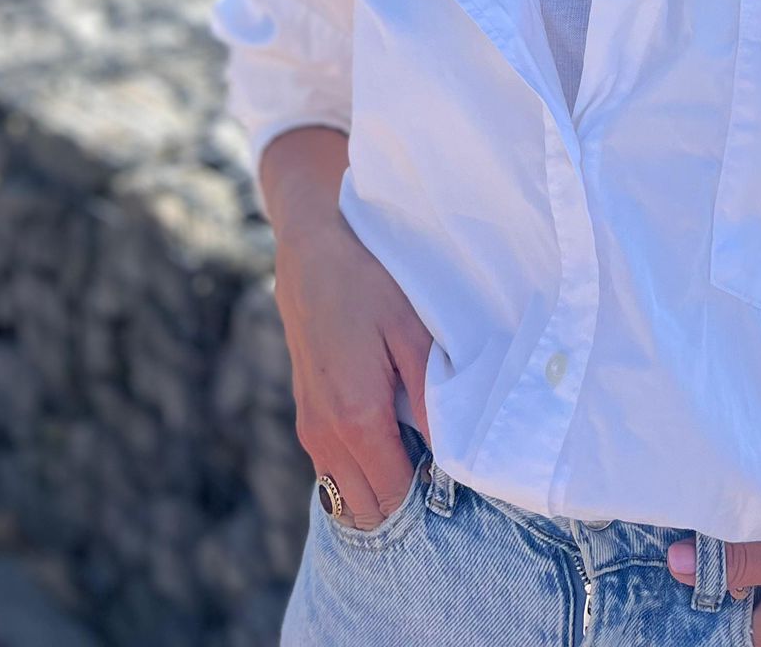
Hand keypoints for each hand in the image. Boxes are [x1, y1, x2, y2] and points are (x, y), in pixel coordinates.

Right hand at [273, 208, 436, 529]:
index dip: (427, 498)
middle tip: (438, 470)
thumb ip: (430, 398)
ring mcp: (310, 429)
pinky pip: (333, 470)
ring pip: (345, 496)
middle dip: (403, 503)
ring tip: (416, 453)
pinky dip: (360, 472)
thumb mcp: (411, 332)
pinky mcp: (306, 416)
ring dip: (379, 488)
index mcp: (356, 419)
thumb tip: (449, 453)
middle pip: (366, 510)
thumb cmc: (368, 283)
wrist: (312, 250)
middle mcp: (325, 435)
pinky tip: (389, 437)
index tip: (453, 476)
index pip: (393, 497)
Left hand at [666, 509, 760, 646]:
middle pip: (734, 621)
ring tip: (737, 559)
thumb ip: (741, 558)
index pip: (708, 618)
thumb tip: (674, 561)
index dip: (694, 589)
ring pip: (757, 622)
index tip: (680, 559)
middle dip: (719, 591)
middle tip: (706, 551)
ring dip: (747, 595)